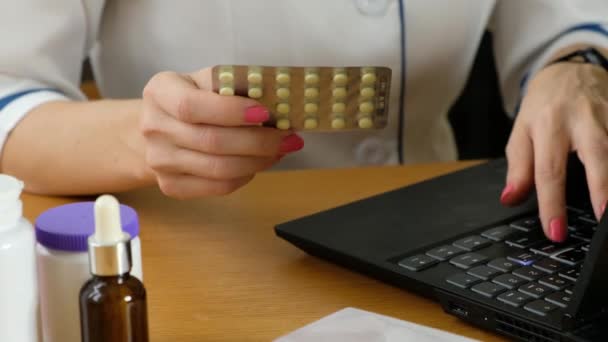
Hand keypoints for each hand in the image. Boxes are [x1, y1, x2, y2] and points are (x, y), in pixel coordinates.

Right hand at [141, 68, 302, 198]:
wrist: (159, 128)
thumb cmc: (193, 98)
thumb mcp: (206, 80)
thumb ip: (234, 85)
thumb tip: (278, 100)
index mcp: (160, 92)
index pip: (192, 106)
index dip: (231, 112)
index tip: (265, 113)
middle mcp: (153, 127)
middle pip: (211, 141)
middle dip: (258, 141)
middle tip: (290, 138)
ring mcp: (159, 161)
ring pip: (218, 168)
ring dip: (258, 161)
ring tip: (280, 150)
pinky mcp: (171, 186)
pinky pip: (218, 186)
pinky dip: (245, 176)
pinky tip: (259, 163)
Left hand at [501, 61, 607, 241]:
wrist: (570, 70)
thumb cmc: (543, 106)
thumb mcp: (521, 132)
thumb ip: (518, 168)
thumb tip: (510, 199)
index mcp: (548, 124)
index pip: (548, 171)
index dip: (551, 204)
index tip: (554, 231)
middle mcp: (582, 119)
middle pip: (597, 156)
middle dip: (602, 191)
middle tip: (602, 224)